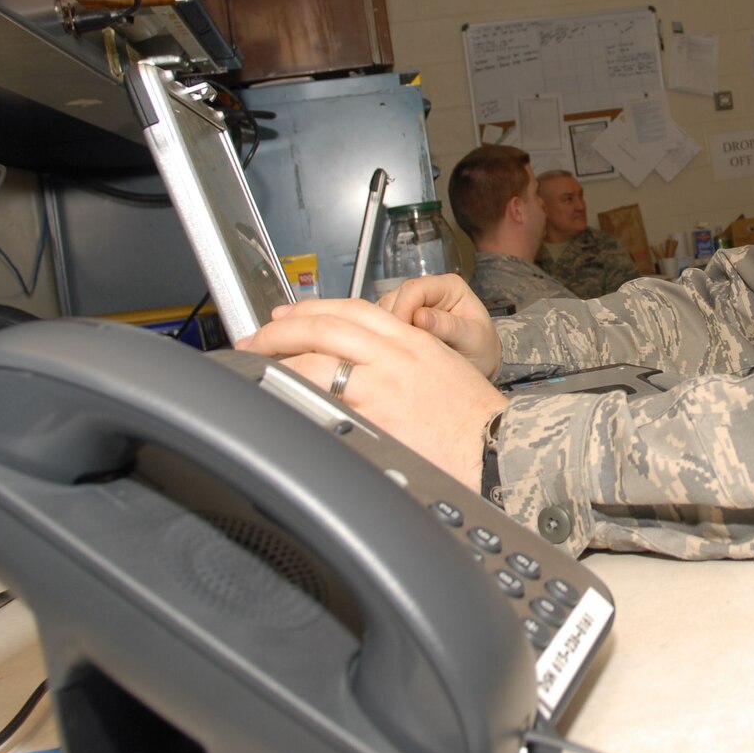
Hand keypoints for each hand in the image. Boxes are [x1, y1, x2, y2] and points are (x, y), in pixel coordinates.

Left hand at [238, 300, 504, 488]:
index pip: (353, 309)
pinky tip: (278, 396)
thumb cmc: (474, 420)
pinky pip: (324, 395)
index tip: (289, 315)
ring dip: (279, 357)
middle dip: (283, 329)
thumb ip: (404, 364)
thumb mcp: (441, 371)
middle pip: (327, 325)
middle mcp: (395, 353)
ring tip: (258, 365)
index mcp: (412, 339)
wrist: (496, 444)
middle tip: (257, 337)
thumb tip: (370, 371)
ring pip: (317, 355)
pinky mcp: (374, 412)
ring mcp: (382, 381)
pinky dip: (295, 392)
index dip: (314, 308)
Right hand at [373, 275, 501, 378]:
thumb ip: (449, 326)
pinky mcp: (403, 317)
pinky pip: (385, 323)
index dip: (403, 309)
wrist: (480, 361)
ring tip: (400, 353)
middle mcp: (429, 290)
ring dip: (387, 330)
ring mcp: (414, 303)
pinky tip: (397, 351)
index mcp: (449, 286)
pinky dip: (387, 336)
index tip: (401, 334)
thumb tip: (420, 317)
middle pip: (396, 297)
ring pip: (385, 309)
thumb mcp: (472, 338)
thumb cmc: (481, 347)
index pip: (415, 289)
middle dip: (393, 323)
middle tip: (398, 348)